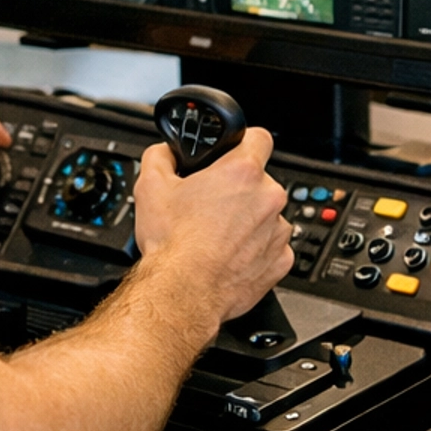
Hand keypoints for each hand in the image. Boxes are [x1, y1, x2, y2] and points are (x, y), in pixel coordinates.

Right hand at [132, 126, 292, 330]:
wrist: (183, 292)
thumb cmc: (173, 243)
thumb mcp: (150, 186)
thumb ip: (160, 156)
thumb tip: (165, 151)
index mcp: (242, 172)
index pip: (259, 138)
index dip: (244, 142)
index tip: (235, 152)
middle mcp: (268, 198)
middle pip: (260, 182)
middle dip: (239, 190)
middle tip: (212, 205)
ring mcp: (278, 231)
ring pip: (267, 215)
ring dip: (248, 221)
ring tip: (218, 236)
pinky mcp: (281, 261)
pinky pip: (272, 247)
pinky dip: (255, 250)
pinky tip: (229, 256)